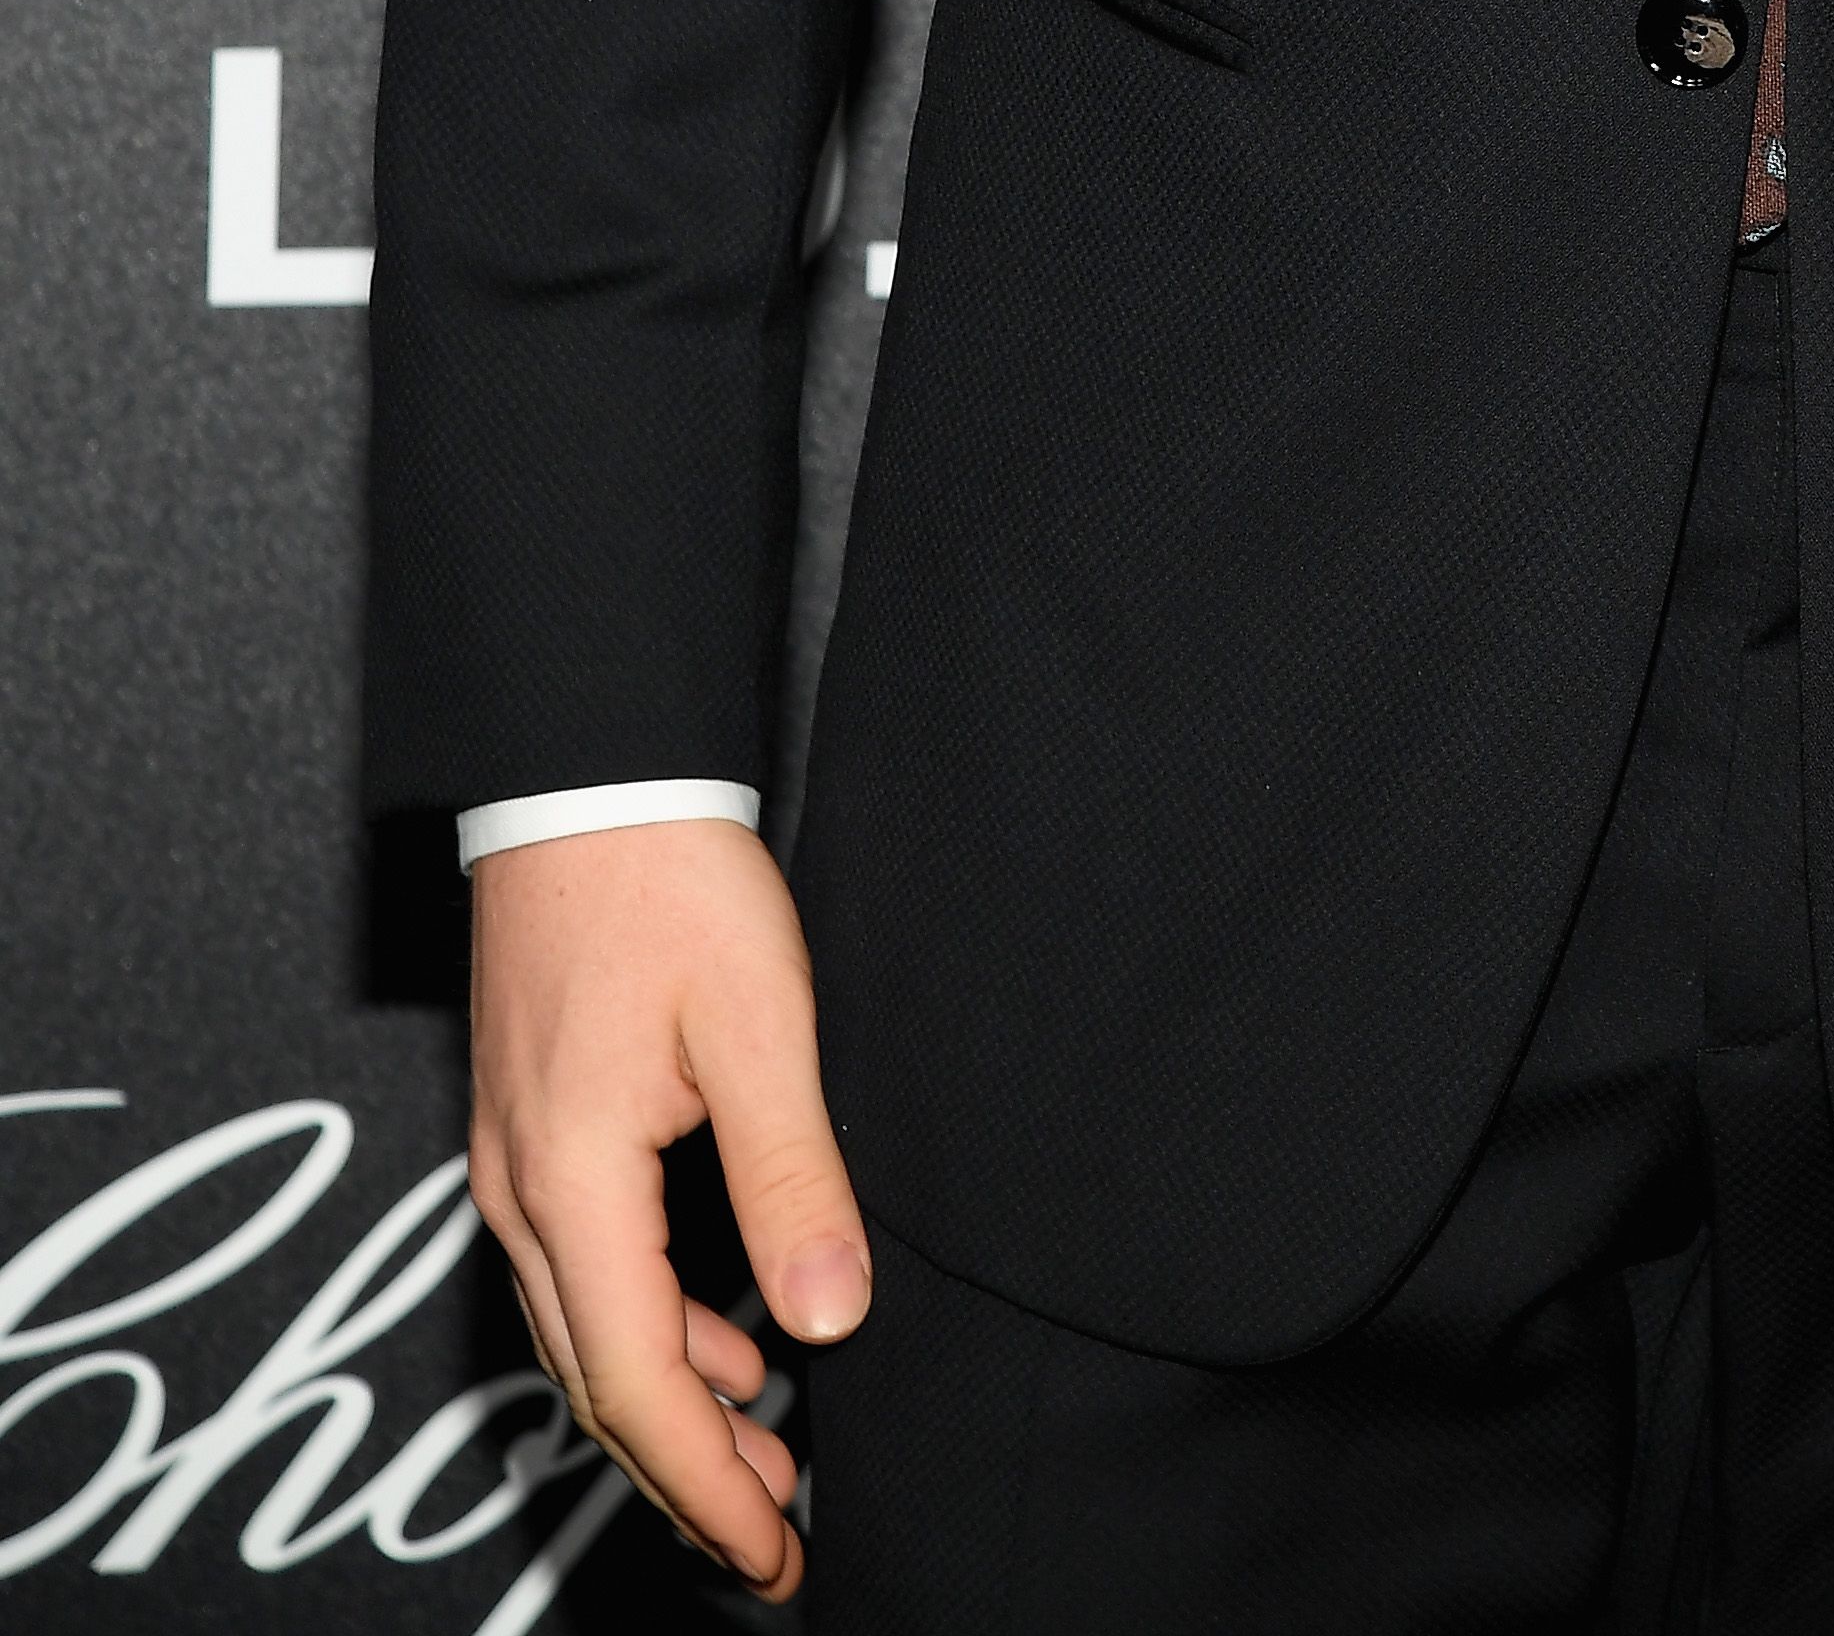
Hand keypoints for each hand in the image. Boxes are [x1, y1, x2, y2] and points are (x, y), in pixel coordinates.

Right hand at [469, 818, 867, 1599]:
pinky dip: (648, 1331)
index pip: (637, 1386)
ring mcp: (516, 1161)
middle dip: (686, 1475)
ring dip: (669, 1409)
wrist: (586, 772)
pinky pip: (580, 1272)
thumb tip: (829, 1316)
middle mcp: (522, 1192)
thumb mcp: (756, 1025)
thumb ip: (790, 1177)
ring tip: (759, 1462)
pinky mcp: (534, 1125)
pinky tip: (719, 1338)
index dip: (705, 1483)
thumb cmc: (666, 878)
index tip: (770, 1549)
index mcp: (571, 1184)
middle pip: (598, 1383)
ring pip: (585, 1334)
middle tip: (772, 1540)